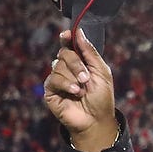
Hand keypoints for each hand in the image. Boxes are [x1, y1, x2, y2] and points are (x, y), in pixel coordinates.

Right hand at [45, 28, 119, 151]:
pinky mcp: (51, 90)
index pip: (70, 45)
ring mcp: (58, 78)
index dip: (67, 38)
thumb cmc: (102, 98)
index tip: (67, 35)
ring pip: (58, 65)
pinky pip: (53, 79)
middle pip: (64, 53)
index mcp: (80, 62)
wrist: (96, 120)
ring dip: (73, 77)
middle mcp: (67, 68)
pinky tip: (74, 93)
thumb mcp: (102, 72)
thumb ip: (90, 52)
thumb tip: (79, 32)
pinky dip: (66, 85)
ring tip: (82, 90)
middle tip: (86, 78)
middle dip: (76, 64)